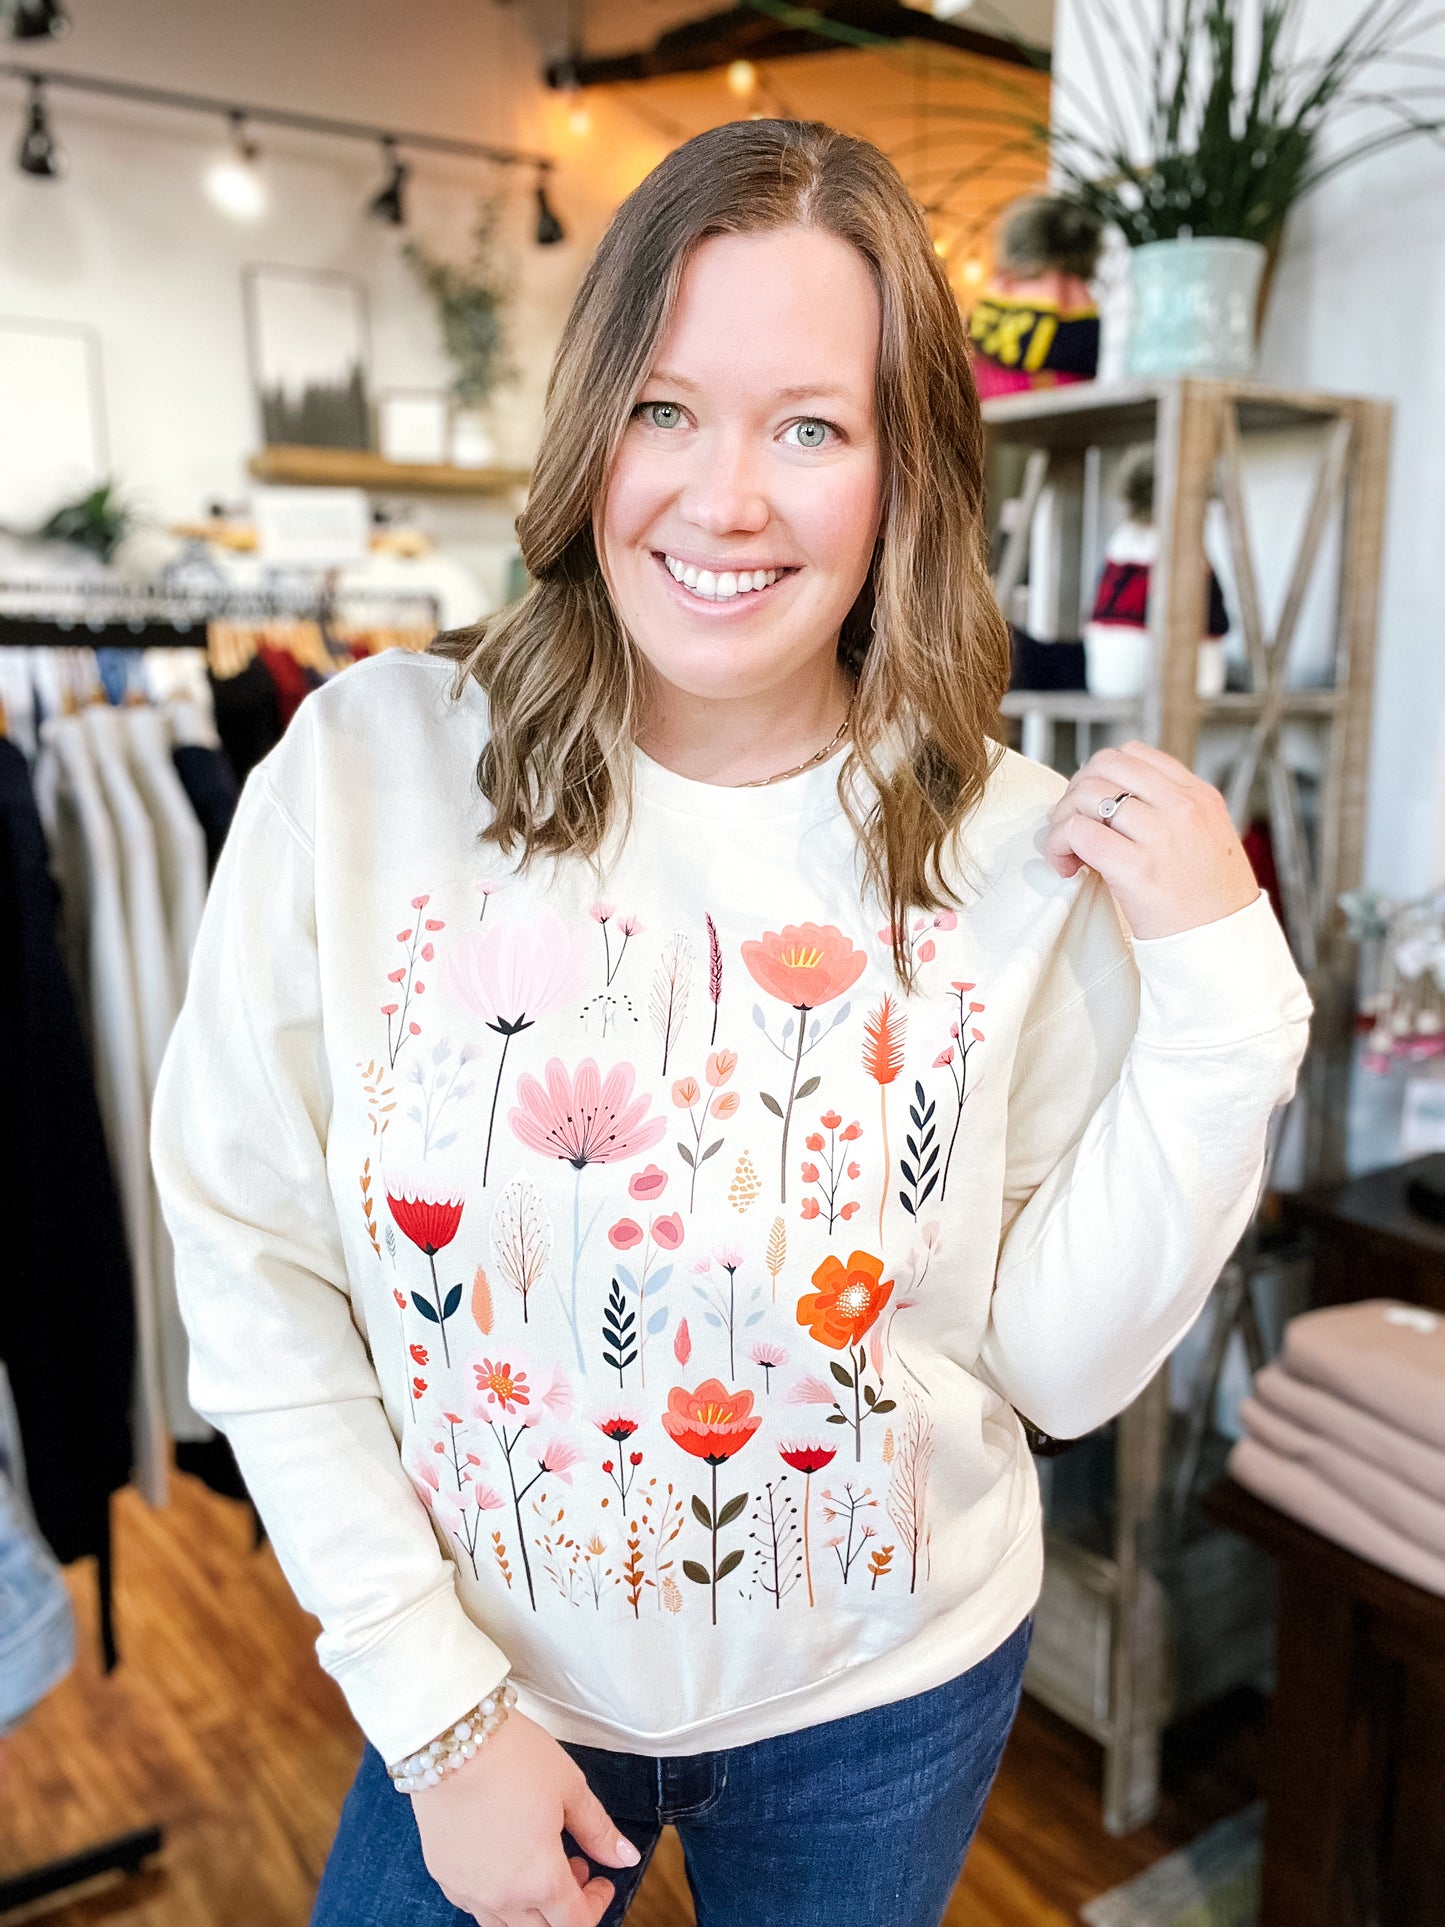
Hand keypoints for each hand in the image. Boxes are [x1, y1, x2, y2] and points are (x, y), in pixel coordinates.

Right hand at [410, 1708, 640, 1924]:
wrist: (449, 1738)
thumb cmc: (509, 1758)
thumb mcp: (570, 1788)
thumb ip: (599, 1831)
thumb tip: (624, 1856)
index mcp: (540, 1880)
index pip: (577, 1923)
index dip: (597, 1904)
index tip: (601, 1879)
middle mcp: (502, 1896)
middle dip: (567, 1905)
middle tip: (574, 1865)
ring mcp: (469, 1891)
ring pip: (507, 1925)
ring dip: (531, 1906)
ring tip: (538, 1861)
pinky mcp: (444, 1876)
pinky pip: (476, 1905)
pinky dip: (498, 1895)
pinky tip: (504, 1858)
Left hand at [1041, 740, 1258, 940]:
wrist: (1225, 948)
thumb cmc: (1213, 904)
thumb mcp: (1209, 839)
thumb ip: (1172, 813)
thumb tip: (1117, 803)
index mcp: (1199, 796)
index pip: (1134, 754)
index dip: (1102, 776)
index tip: (1094, 805)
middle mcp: (1182, 808)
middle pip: (1105, 766)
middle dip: (1076, 792)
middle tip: (1072, 825)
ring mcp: (1161, 836)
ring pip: (1085, 796)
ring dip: (1062, 821)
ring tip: (1068, 850)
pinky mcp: (1137, 869)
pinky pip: (1079, 834)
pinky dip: (1059, 846)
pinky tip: (1068, 866)